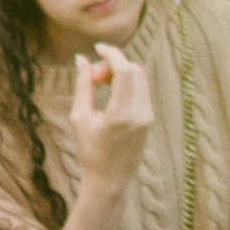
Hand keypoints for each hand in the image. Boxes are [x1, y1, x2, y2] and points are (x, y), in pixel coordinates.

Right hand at [68, 37, 154, 180]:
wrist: (109, 181)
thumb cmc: (89, 151)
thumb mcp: (79, 118)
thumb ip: (82, 86)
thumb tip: (81, 59)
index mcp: (120, 115)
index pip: (124, 71)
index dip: (112, 54)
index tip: (98, 48)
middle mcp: (139, 114)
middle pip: (133, 70)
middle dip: (114, 64)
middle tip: (94, 75)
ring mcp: (148, 116)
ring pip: (139, 78)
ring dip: (121, 73)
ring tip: (100, 85)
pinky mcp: (150, 119)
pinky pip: (141, 90)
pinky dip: (127, 85)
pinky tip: (110, 95)